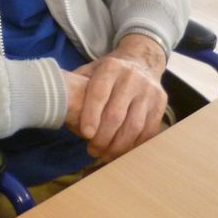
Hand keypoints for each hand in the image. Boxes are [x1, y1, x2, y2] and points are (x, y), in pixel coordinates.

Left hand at [64, 34, 167, 161]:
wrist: (141, 61)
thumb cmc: (109, 71)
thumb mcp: (91, 69)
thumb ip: (77, 85)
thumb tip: (56, 102)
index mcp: (110, 68)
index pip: (99, 93)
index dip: (92, 115)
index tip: (85, 134)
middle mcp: (132, 78)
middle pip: (117, 114)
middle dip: (103, 137)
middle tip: (92, 151)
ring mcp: (149, 91)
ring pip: (135, 125)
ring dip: (119, 146)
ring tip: (106, 156)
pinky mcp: (161, 103)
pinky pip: (150, 129)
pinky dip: (137, 144)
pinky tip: (124, 152)